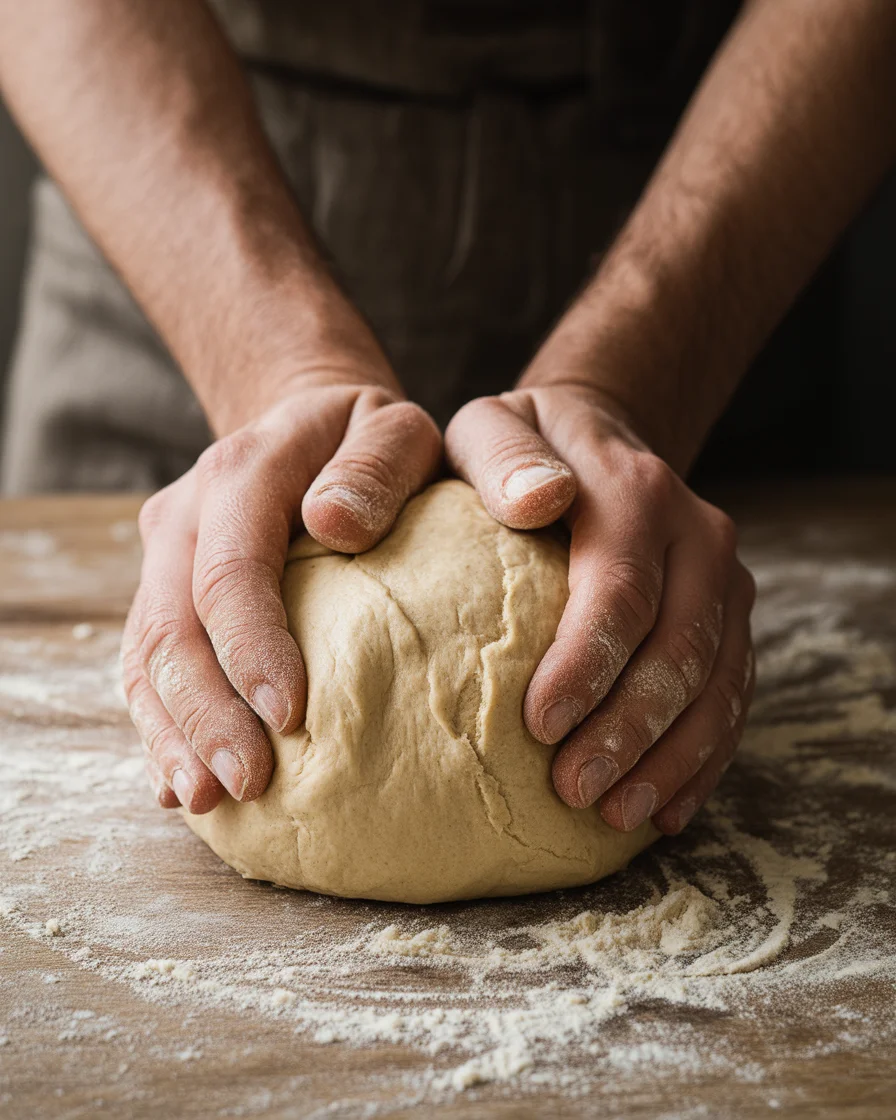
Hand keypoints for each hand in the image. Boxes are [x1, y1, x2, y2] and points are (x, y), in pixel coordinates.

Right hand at [122, 378, 440, 813]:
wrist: (305, 424)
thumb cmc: (367, 439)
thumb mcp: (397, 429)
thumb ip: (377, 465)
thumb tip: (335, 523)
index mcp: (241, 473)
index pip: (230, 570)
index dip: (251, 646)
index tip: (289, 716)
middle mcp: (186, 516)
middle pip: (172, 626)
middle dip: (204, 714)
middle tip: (245, 784)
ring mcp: (166, 558)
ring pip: (145, 656)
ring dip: (172, 733)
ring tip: (204, 801)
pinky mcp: (166, 592)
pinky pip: (147, 667)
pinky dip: (161, 726)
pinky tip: (178, 781)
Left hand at [446, 382, 754, 834]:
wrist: (599, 438)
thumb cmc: (523, 452)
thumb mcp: (491, 430)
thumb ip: (502, 459)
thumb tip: (535, 502)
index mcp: (636, 491)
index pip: (621, 587)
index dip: (587, 663)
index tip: (538, 727)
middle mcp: (698, 535)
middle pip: (680, 647)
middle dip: (630, 729)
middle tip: (574, 793)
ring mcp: (725, 580)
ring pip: (718, 683)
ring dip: (672, 758)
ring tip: (617, 815)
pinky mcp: (732, 617)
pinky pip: (734, 696)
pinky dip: (703, 758)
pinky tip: (666, 808)